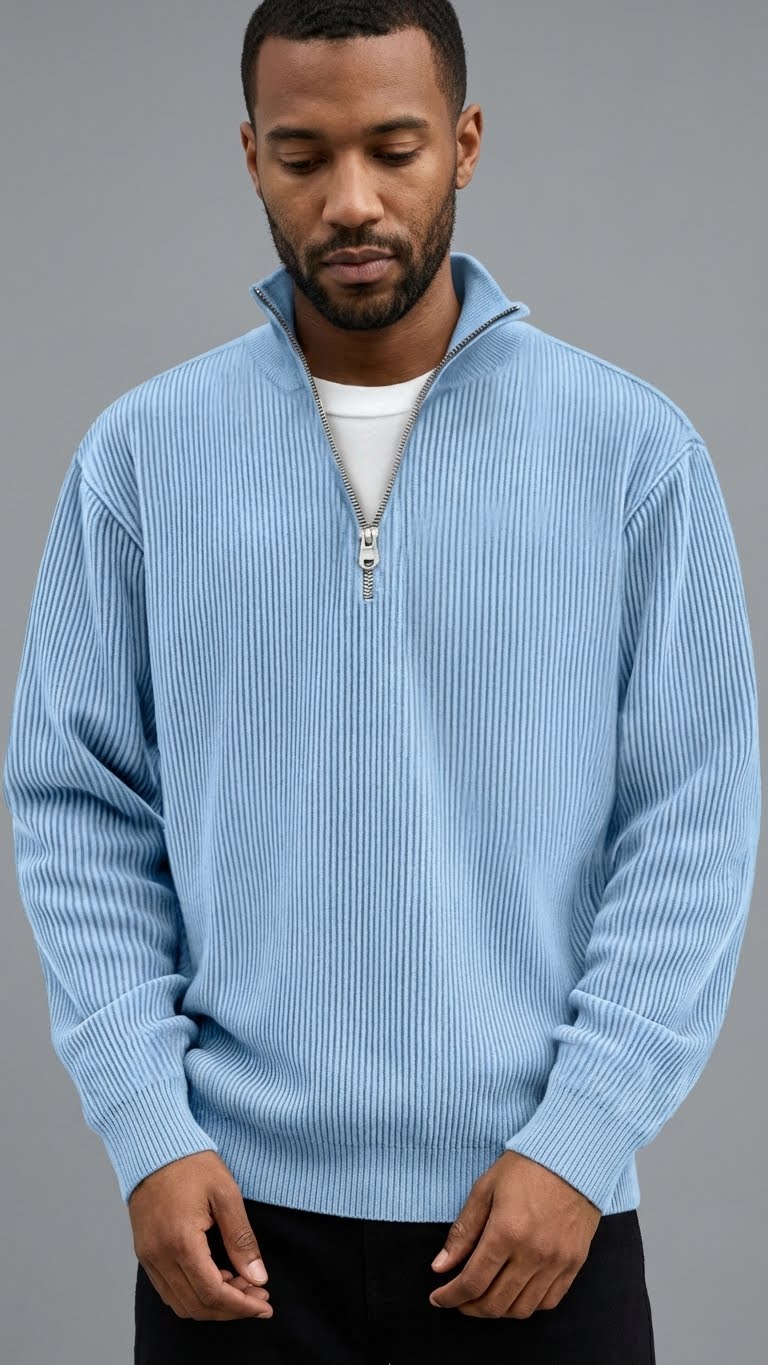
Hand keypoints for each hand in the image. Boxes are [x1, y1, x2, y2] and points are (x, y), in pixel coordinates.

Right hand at [128, 1151, 273, 1320]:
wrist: (154, 1146)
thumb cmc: (192, 1164)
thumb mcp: (226, 1194)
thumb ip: (241, 1239)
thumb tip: (258, 1278)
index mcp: (181, 1242)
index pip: (213, 1293)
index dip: (242, 1306)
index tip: (265, 1306)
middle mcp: (159, 1256)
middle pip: (197, 1305)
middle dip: (231, 1309)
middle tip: (258, 1296)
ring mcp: (148, 1257)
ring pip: (181, 1303)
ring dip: (212, 1304)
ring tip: (241, 1287)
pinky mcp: (144, 1253)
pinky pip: (168, 1289)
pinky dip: (193, 1293)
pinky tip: (216, 1277)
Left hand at [428, 1150, 600, 1318]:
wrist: (571, 1157)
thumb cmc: (525, 1168)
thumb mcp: (485, 1190)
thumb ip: (463, 1231)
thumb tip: (440, 1266)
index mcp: (506, 1232)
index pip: (472, 1283)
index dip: (450, 1297)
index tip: (438, 1298)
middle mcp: (533, 1253)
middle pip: (495, 1303)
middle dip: (469, 1307)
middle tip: (457, 1299)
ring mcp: (556, 1262)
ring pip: (521, 1309)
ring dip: (497, 1310)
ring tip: (483, 1297)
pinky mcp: (574, 1264)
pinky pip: (548, 1301)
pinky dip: (527, 1305)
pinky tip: (514, 1293)